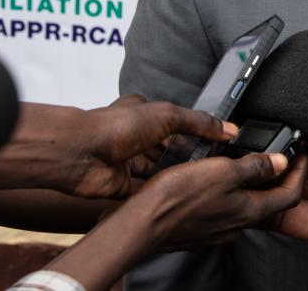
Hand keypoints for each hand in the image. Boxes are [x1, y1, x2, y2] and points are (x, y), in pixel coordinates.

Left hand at [0, 95, 235, 198]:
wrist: (80, 153)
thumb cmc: (116, 126)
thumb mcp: (168, 115)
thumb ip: (199, 123)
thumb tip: (227, 128)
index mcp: (144, 114)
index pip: (178, 123)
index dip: (198, 132)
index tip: (220, 142)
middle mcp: (135, 137)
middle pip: (169, 149)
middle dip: (188, 156)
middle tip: (214, 166)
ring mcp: (128, 162)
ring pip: (159, 171)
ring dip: (175, 175)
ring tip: (201, 182)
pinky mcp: (122, 186)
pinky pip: (146, 190)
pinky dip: (160, 192)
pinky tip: (179, 195)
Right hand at [142, 153, 302, 251]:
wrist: (140, 224)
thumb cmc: (177, 198)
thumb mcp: (222, 171)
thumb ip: (255, 167)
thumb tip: (281, 162)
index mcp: (248, 210)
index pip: (290, 195)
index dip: (299, 173)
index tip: (300, 156)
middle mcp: (236, 225)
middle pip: (268, 200)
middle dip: (274, 177)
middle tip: (273, 155)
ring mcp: (218, 231)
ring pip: (243, 205)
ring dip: (247, 184)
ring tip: (240, 161)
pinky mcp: (200, 230)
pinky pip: (222, 210)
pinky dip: (225, 193)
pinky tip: (212, 180)